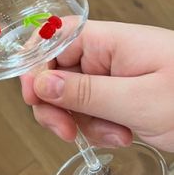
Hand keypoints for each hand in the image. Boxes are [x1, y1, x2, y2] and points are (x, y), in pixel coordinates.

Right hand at [20, 20, 173, 151]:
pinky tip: (123, 136)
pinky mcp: (123, 99)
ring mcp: (115, 78)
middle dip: (55, 104)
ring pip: (71, 97)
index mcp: (110, 41)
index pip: (54, 38)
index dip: (35, 64)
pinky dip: (98, 128)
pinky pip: (92, 112)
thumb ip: (86, 93)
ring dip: (81, 122)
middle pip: (56, 72)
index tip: (34, 97)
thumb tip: (41, 84)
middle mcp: (108, 56)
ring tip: (114, 135)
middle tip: (65, 132)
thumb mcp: (139, 101)